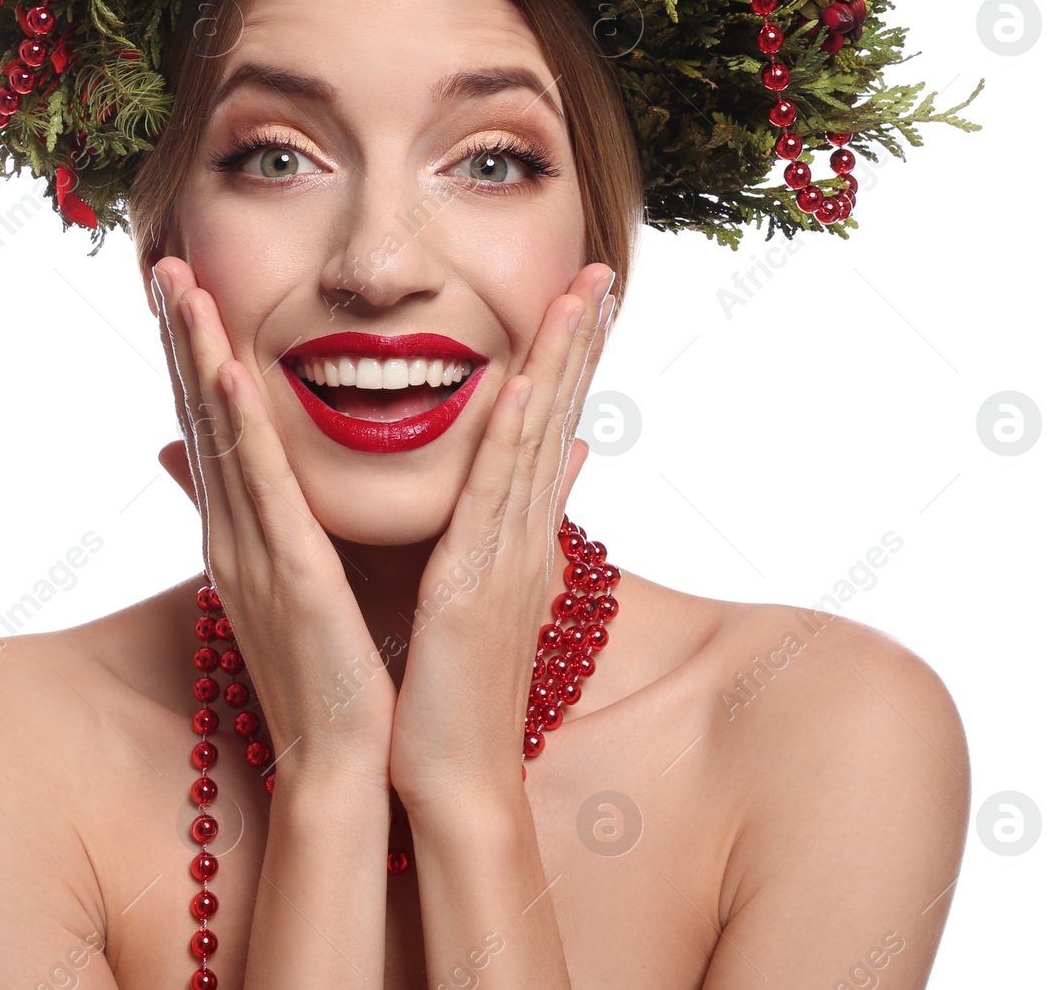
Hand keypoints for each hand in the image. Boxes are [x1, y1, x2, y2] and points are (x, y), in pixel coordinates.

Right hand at [149, 256, 396, 790]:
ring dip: (197, 357)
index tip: (187, 291)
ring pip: (219, 435)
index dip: (197, 356)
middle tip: (163, 264)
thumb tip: (301, 486)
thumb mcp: (308, 583)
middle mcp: (236, 532)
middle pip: (201, 417)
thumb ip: (299, 525)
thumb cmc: (338, 672)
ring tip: (179, 288)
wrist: (345, 761)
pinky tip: (226, 371)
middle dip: (183, 339)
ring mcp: (252, 551)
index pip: (216, 427)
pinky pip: (259, 489)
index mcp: (249, 532)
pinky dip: (238, 427)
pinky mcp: (287, 573)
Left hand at [386, 262, 616, 814]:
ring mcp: (508, 548)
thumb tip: (507, 502)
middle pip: (559, 414)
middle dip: (580, 339)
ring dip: (562, 355)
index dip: (569, 362)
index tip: (583, 299)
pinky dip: (510, 419)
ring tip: (584, 289)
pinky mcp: (476, 571)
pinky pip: (495, 478)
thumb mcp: (472, 598)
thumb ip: (487, 536)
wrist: (451, 778)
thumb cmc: (447, 693)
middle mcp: (524, 531)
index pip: (548, 429)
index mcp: (515, 534)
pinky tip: (514, 368)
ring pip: (540, 430)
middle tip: (601, 271)